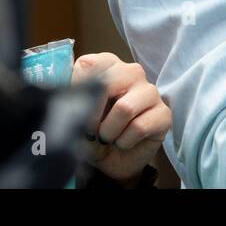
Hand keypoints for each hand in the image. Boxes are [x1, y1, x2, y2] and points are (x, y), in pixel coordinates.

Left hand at [71, 52, 170, 186]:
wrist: (112, 160)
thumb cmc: (92, 132)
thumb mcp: (74, 115)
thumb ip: (68, 99)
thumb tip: (61, 97)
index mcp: (108, 65)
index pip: (88, 65)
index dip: (76, 91)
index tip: (74, 110)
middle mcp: (132, 72)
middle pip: (108, 82)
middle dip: (92, 114)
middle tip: (90, 130)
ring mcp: (150, 92)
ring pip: (125, 108)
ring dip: (109, 132)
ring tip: (107, 137)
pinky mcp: (163, 114)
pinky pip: (140, 127)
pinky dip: (124, 142)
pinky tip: (123, 142)